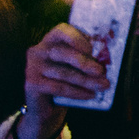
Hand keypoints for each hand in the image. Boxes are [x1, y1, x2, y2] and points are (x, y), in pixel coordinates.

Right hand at [20, 20, 105, 134]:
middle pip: (64, 53)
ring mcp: (32, 67)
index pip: (61, 31)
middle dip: (85, 63)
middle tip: (102, 71)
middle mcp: (38, 51)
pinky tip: (90, 95)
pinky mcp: (32, 84)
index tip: (91, 48)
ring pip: (64, 73)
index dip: (76, 37)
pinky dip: (77, 92)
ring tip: (103, 85)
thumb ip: (84, 58)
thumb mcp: (73, 66)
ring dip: (86, 80)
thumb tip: (107, 58)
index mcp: (50, 41)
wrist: (44, 108)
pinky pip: (59, 87)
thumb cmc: (64, 81)